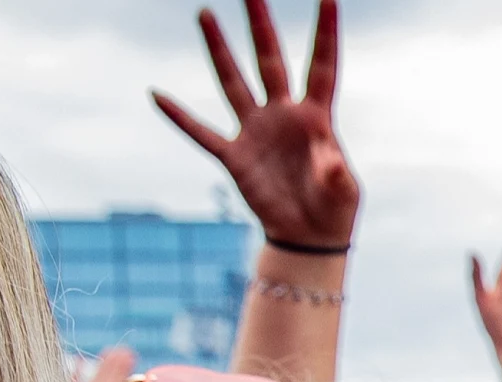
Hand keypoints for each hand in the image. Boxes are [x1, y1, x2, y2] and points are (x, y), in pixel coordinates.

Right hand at [152, 0, 357, 250]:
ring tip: (206, 14)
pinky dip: (180, 117)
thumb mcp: (345, 191)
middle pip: (270, 61)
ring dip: (219, 50)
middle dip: (261, 26)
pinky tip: (157, 95)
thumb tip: (327, 159)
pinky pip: (202, 133)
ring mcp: (255, 132)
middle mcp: (282, 116)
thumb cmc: (335, 210)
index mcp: (316, 118)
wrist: (309, 239)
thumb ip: (336, 172)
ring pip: (233, 82)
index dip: (326, 35)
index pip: (322, 67)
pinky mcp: (234, 157)